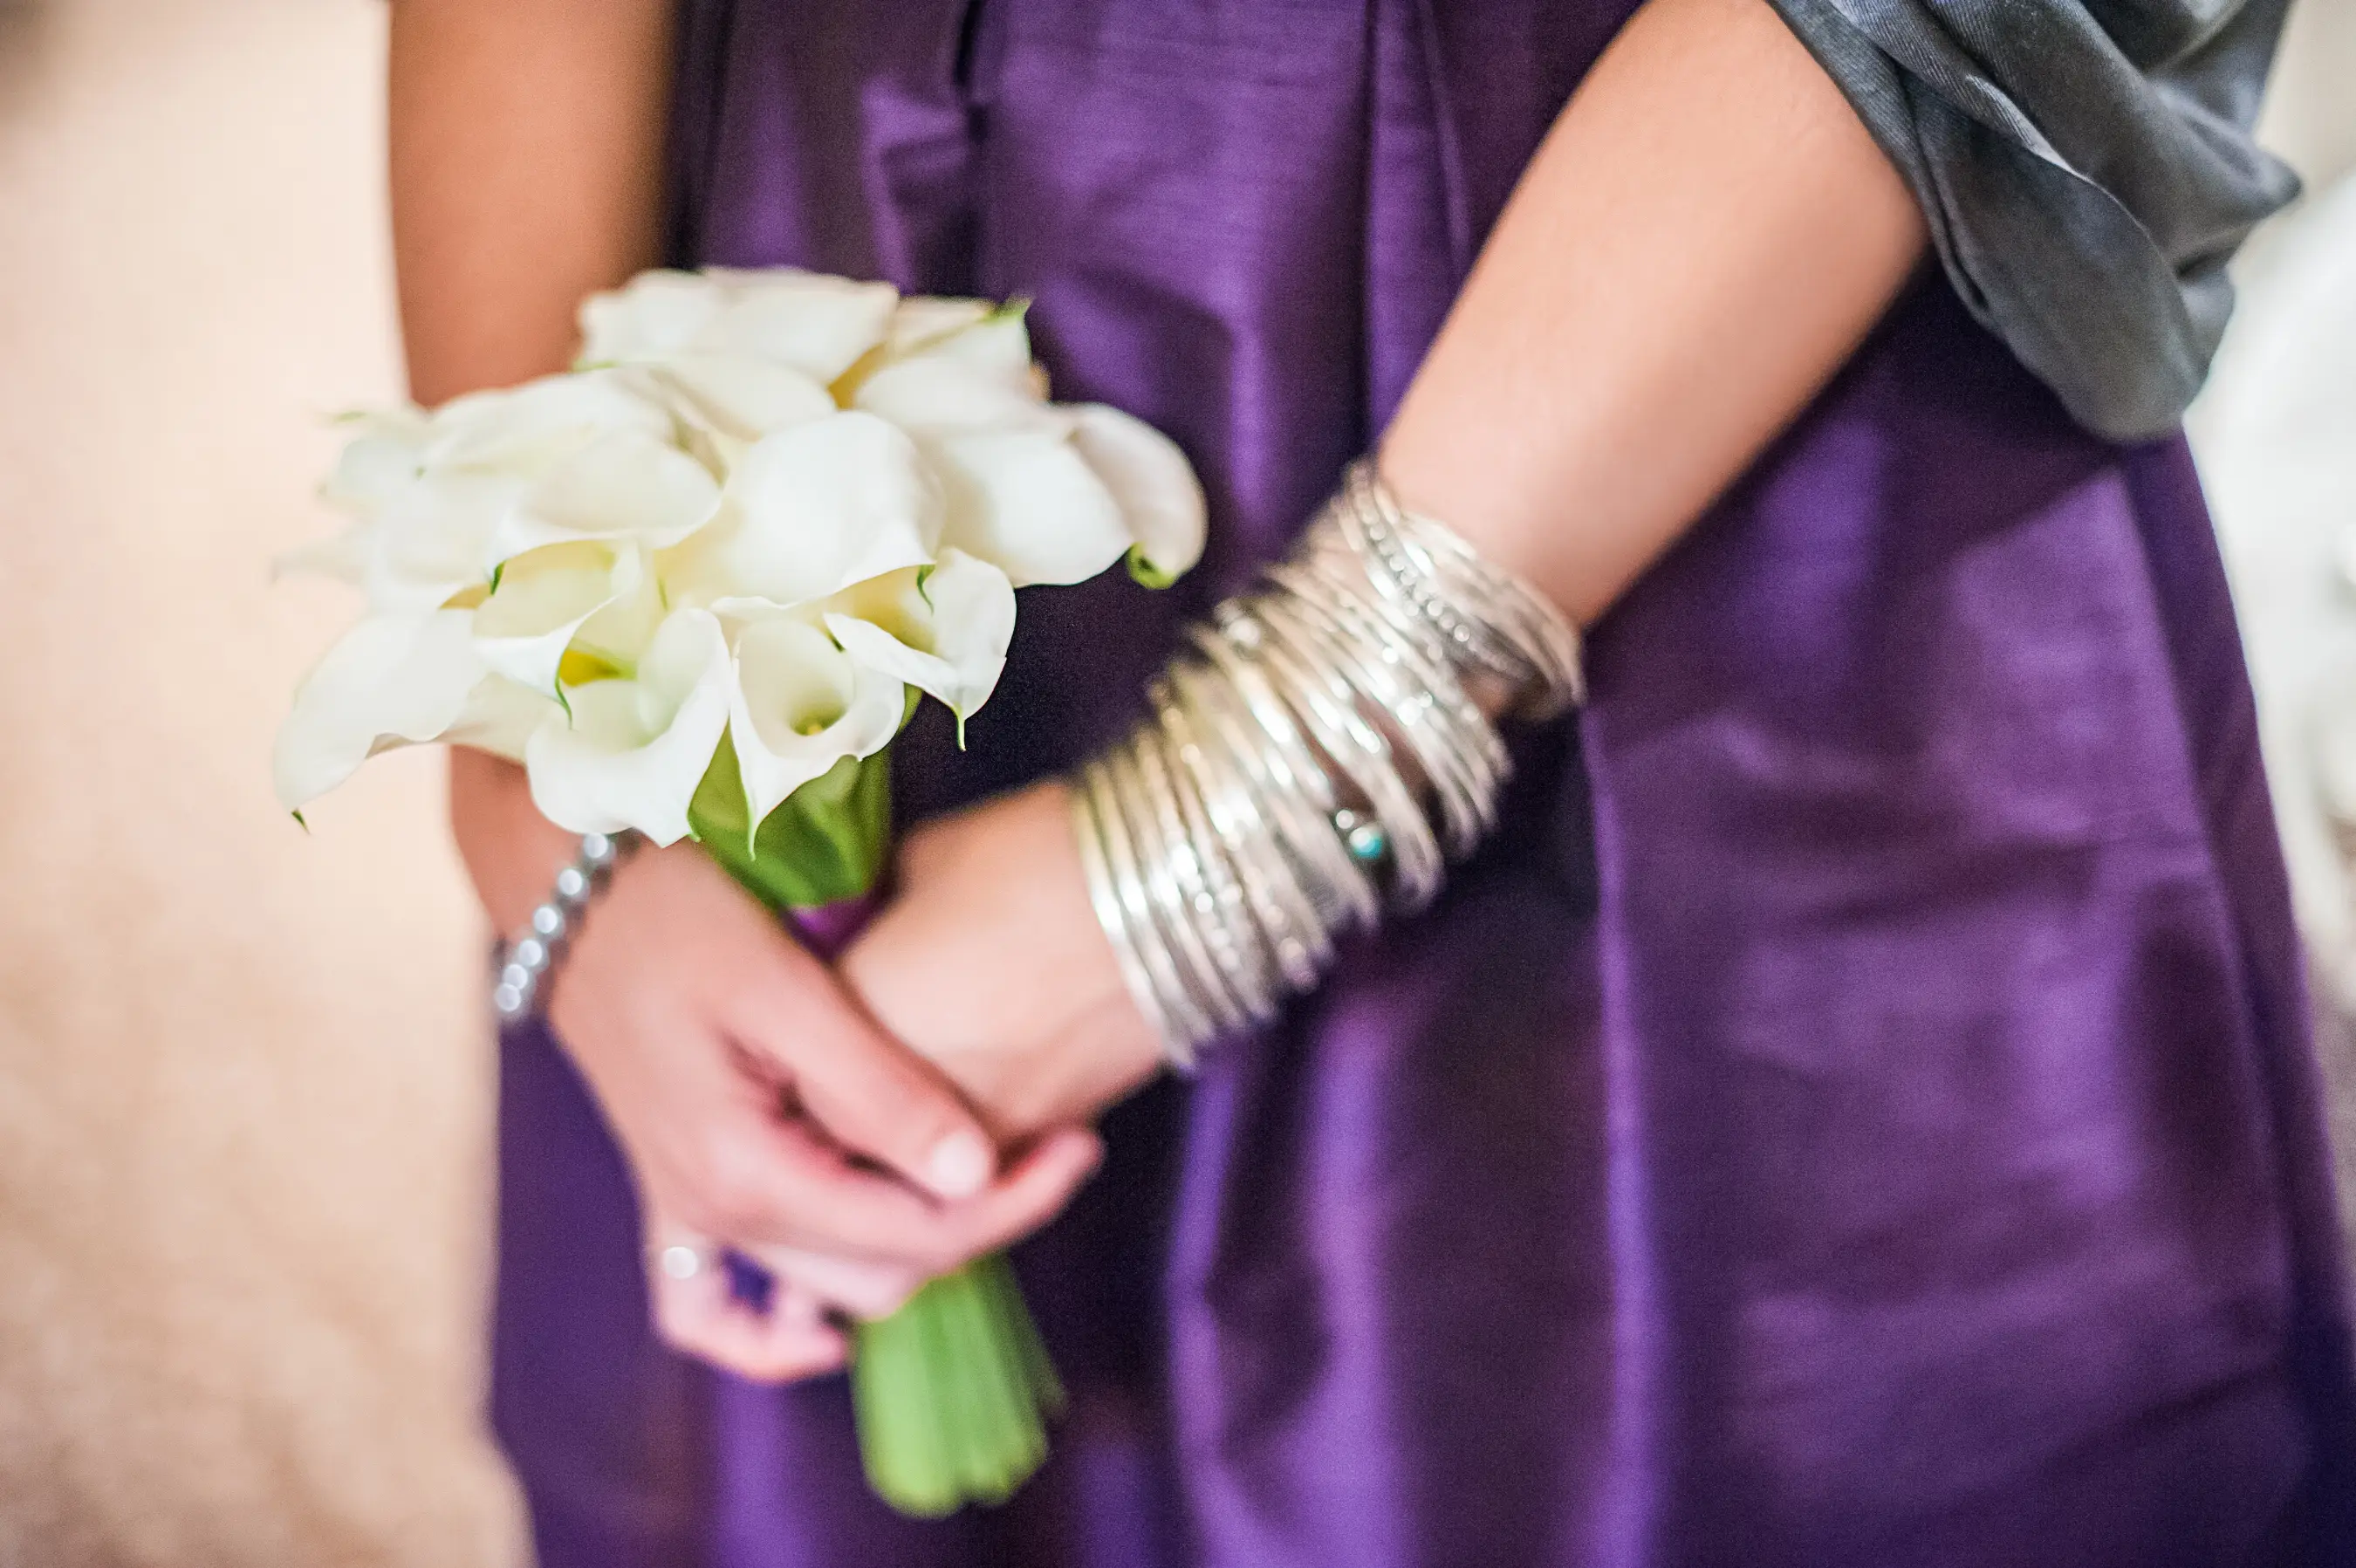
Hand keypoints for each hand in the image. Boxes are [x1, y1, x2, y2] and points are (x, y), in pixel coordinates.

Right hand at [454, 754, 1100, 1382]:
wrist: (568, 883)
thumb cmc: (675, 915)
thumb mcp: (784, 990)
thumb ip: (876, 1090)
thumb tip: (972, 1176)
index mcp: (747, 1171)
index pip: (914, 1234)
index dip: (1014, 1202)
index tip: (1082, 1145)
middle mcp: (715, 1212)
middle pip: (883, 1270)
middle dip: (980, 1223)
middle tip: (1050, 1144)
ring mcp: (689, 1208)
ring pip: (825, 1284)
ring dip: (910, 1251)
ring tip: (986, 1177)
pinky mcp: (676, 1186)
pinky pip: (708, 1306)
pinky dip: (767, 1331)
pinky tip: (820, 1327)